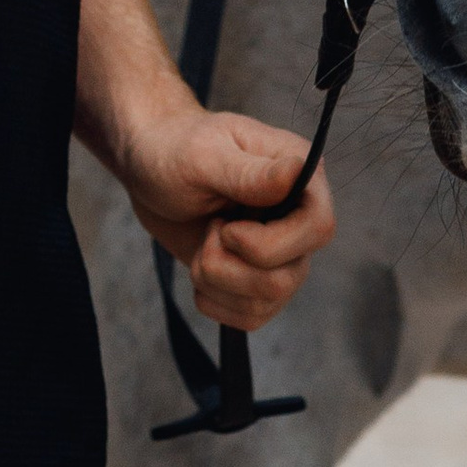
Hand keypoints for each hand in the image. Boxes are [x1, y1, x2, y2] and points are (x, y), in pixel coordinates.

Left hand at [119, 104, 335, 331]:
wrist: (148, 170)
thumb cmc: (174, 150)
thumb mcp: (202, 157)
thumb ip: (249, 173)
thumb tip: (297, 171)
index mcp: (300, 175)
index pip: (319, 227)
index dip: (271, 243)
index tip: (226, 228)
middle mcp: (298, 216)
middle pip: (292, 275)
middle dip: (232, 267)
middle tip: (208, 232)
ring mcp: (281, 250)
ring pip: (271, 299)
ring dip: (218, 281)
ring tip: (202, 245)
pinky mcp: (258, 278)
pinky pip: (253, 316)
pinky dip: (215, 301)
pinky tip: (201, 268)